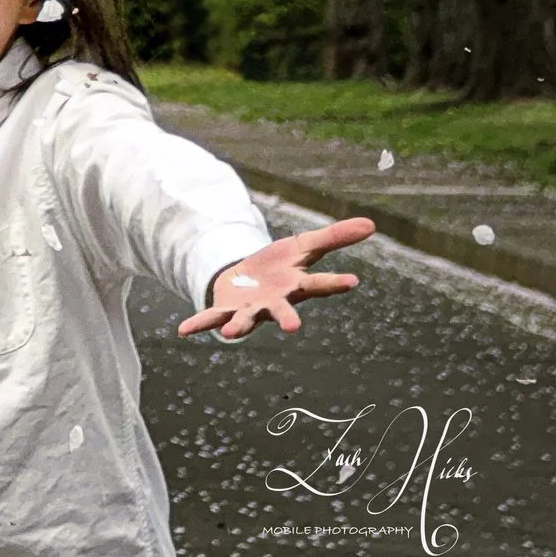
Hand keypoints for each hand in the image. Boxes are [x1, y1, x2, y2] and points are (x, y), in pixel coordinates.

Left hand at [178, 217, 373, 340]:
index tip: (352, 281)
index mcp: (296, 285)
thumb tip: (372, 224)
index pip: (319, 282)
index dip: (334, 282)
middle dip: (286, 318)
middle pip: (283, 310)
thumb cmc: (281, 266)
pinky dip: (199, 323)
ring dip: (239, 326)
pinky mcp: (226, 309)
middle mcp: (275, 302)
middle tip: (293, 328)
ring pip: (247, 320)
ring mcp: (250, 309)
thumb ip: (335, 237)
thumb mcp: (304, 246)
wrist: (250, 279)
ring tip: (231, 333)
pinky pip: (211, 318)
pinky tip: (183, 330)